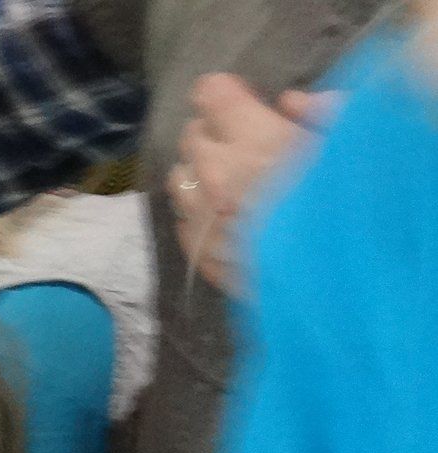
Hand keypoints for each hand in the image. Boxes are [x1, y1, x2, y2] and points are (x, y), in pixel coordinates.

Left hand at [169, 75, 337, 295]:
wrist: (334, 281)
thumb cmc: (346, 205)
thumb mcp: (350, 146)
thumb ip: (321, 113)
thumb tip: (289, 102)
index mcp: (252, 139)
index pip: (210, 94)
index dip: (223, 94)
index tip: (236, 100)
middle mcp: (215, 174)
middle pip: (190, 135)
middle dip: (211, 132)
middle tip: (237, 142)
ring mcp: (201, 218)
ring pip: (179, 178)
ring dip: (198, 174)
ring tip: (227, 183)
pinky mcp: (198, 254)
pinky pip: (182, 222)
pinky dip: (197, 215)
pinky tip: (224, 219)